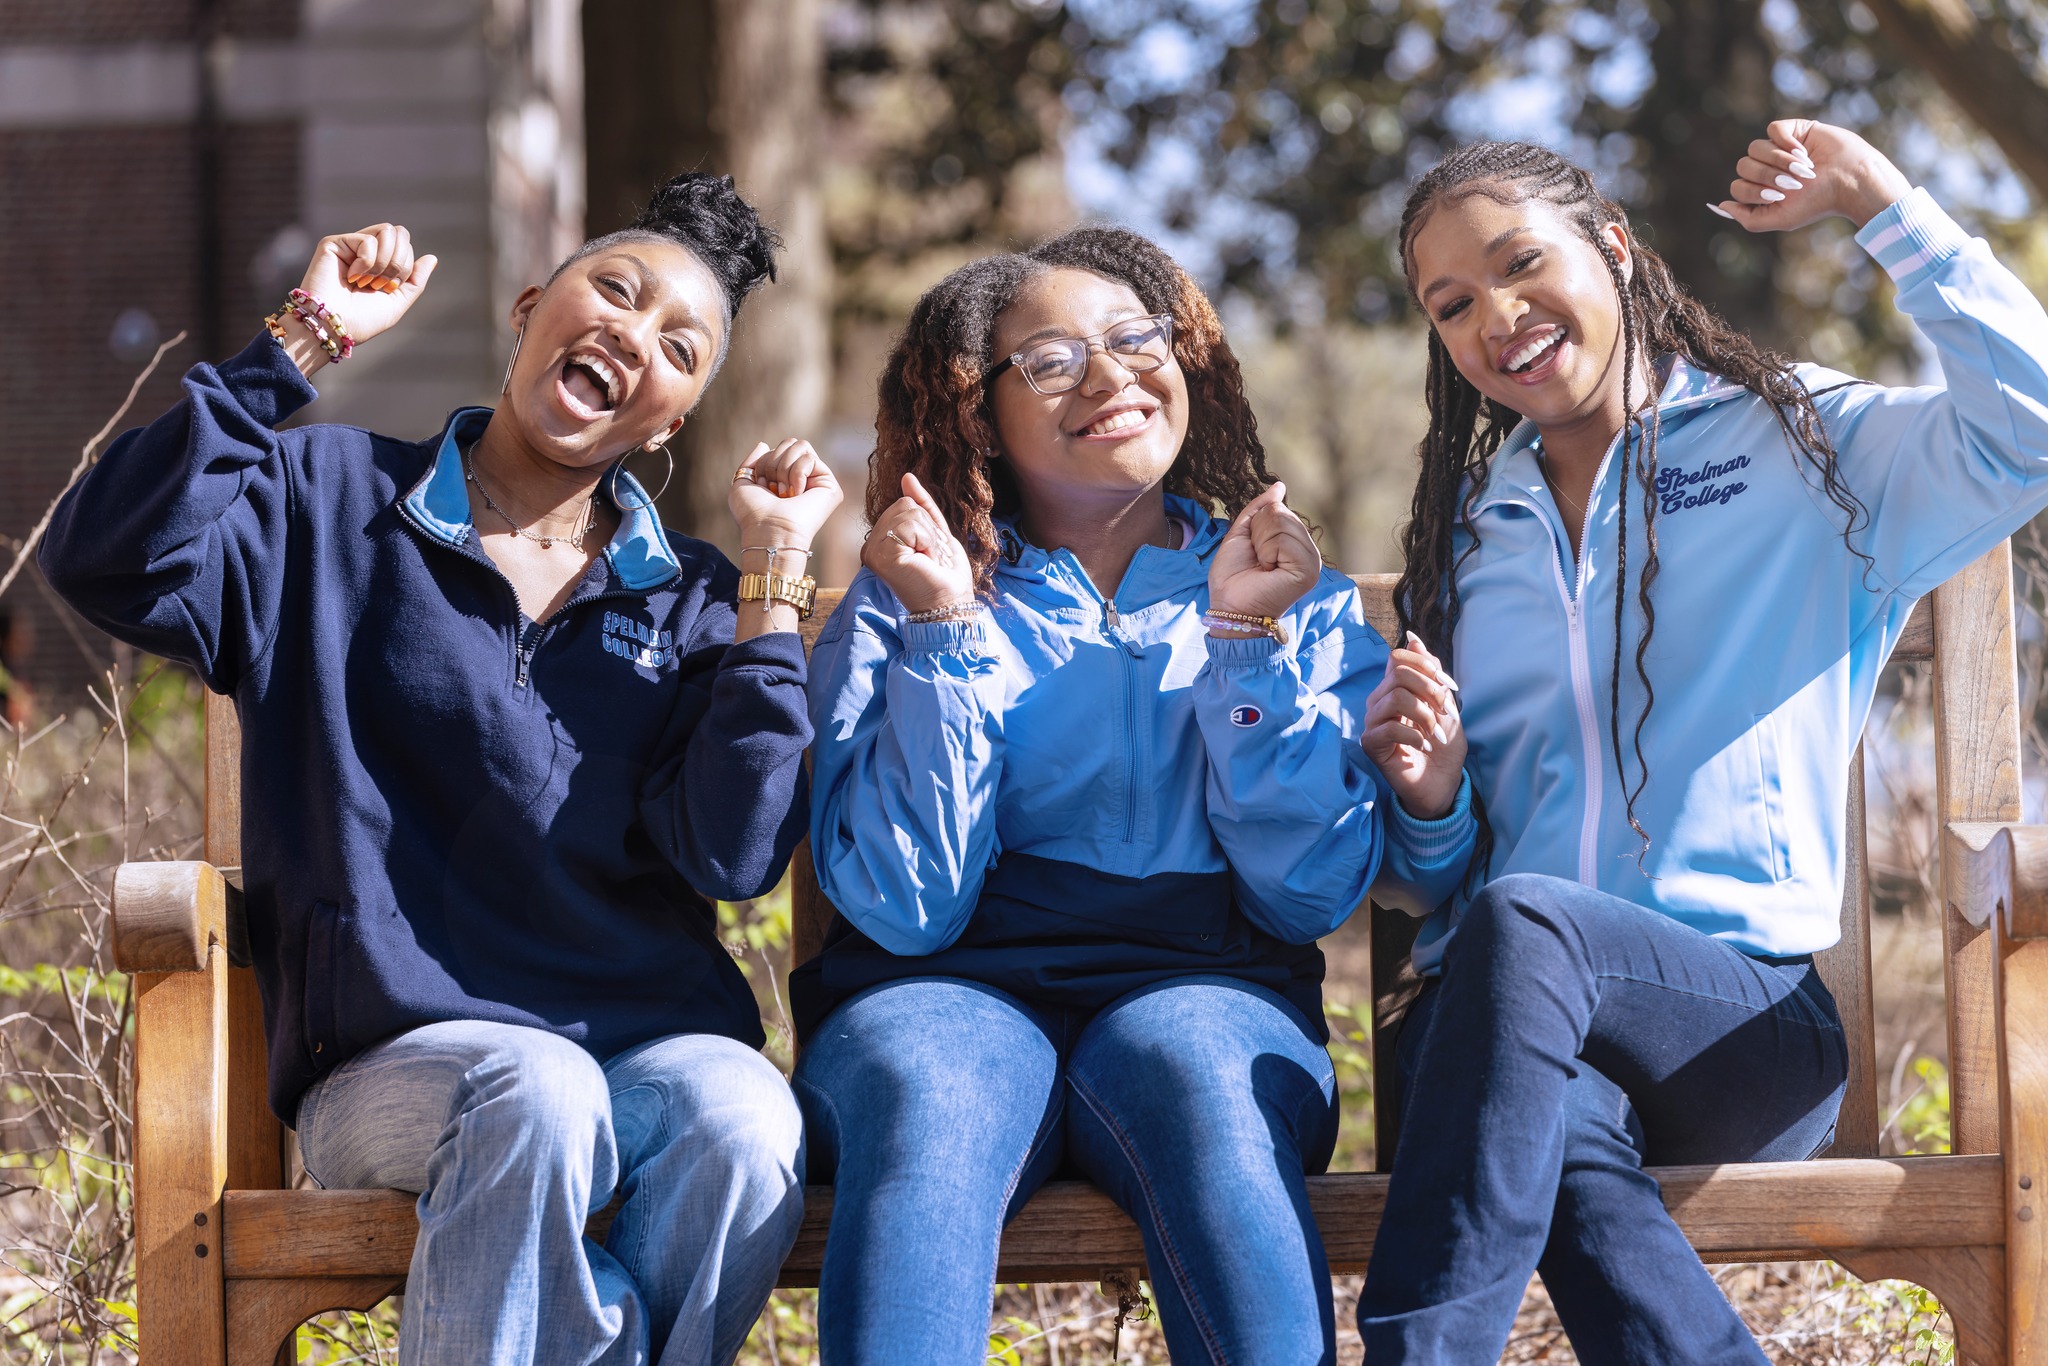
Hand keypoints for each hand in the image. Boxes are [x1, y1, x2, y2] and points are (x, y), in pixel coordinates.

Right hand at [295, 224, 436, 347]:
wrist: (334, 327)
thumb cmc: (362, 321)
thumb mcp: (398, 301)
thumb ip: (416, 280)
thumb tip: (432, 257)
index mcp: (380, 263)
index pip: (406, 246)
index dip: (405, 268)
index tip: (387, 289)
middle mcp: (365, 251)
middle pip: (400, 233)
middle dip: (398, 263)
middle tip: (380, 284)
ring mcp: (350, 245)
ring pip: (387, 231)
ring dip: (384, 263)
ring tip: (366, 281)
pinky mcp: (334, 243)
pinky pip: (368, 240)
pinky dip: (367, 263)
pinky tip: (352, 277)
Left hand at [729, 438, 842, 550]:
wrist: (768, 530)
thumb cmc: (753, 514)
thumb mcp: (742, 483)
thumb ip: (751, 462)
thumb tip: (764, 444)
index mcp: (785, 478)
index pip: (778, 448)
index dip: (764, 463)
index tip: (762, 487)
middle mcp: (803, 478)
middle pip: (791, 442)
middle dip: (774, 463)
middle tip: (773, 490)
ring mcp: (817, 481)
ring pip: (801, 445)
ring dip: (783, 469)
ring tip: (784, 494)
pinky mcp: (830, 486)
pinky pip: (810, 458)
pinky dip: (796, 475)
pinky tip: (797, 495)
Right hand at [861, 472, 974, 613]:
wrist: (950, 602)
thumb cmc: (944, 574)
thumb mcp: (935, 532)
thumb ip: (922, 506)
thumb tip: (907, 477)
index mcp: (880, 540)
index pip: (904, 503)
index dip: (926, 524)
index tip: (928, 552)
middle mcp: (871, 545)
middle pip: (905, 504)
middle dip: (928, 529)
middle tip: (928, 557)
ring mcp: (873, 551)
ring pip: (909, 512)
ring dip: (929, 537)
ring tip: (926, 560)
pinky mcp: (881, 556)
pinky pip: (910, 525)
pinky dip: (927, 542)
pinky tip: (923, 562)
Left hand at [1208, 482, 1321, 621]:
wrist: (1230, 607)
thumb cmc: (1233, 577)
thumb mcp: (1242, 534)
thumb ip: (1260, 509)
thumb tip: (1279, 486)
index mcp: (1295, 543)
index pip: (1277, 508)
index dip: (1256, 526)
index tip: (1255, 553)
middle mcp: (1308, 550)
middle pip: (1280, 512)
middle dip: (1257, 533)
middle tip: (1257, 561)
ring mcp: (1311, 560)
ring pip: (1281, 522)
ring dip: (1260, 544)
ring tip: (1262, 567)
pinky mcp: (1308, 569)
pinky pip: (1283, 538)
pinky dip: (1266, 552)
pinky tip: (1268, 570)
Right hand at [1362, 632, 1466, 819]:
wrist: (1442, 784)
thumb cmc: (1442, 746)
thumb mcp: (1444, 704)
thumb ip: (1429, 673)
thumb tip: (1412, 637)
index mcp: (1395, 688)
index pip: (1399, 657)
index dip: (1427, 666)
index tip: (1449, 688)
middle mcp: (1380, 700)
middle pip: (1399, 673)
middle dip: (1430, 690)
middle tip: (1445, 713)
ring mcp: (1373, 722)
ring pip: (1396, 697)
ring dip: (1425, 715)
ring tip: (1435, 734)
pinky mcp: (1371, 743)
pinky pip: (1389, 727)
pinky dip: (1415, 736)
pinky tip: (1425, 747)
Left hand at [1710, 120, 1912, 231]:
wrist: (1849, 180)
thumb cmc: (1816, 202)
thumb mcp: (1780, 219)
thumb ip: (1748, 218)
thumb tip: (1721, 206)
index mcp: (1762, 188)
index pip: (1737, 187)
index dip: (1755, 191)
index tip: (1780, 196)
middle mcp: (1768, 168)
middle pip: (1743, 166)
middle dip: (1767, 176)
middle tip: (1793, 183)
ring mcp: (1779, 148)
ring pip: (1755, 148)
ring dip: (1778, 161)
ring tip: (1802, 169)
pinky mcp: (1794, 130)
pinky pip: (1773, 130)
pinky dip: (1786, 143)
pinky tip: (1803, 152)